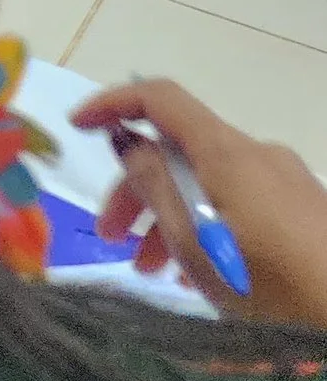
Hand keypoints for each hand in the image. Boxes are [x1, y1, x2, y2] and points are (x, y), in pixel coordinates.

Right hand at [74, 78, 326, 326]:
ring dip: (170, 215)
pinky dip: (207, 223)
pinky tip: (203, 272)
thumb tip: (129, 142)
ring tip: (153, 270)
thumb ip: (155, 186)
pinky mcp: (305, 209)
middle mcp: (257, 153)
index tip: (77, 128)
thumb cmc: (270, 282)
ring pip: (208, 182)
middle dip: (137, 188)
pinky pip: (239, 201)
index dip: (112, 104)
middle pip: (180, 150)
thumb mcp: (195, 241)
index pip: (159, 98)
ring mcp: (286, 180)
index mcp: (227, 152)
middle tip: (111, 236)